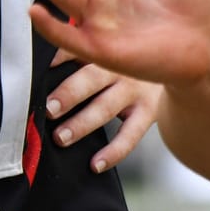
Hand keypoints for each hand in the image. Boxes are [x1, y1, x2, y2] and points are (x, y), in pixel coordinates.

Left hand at [44, 47, 162, 172]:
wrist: (173, 59)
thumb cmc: (127, 55)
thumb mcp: (105, 46)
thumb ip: (76, 51)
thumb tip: (40, 62)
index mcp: (104, 48)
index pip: (76, 51)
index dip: (56, 59)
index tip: (36, 71)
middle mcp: (120, 67)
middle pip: (91, 78)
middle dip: (68, 94)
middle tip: (49, 109)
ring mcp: (135, 89)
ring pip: (106, 107)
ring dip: (82, 123)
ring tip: (61, 137)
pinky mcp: (149, 111)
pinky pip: (131, 134)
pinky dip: (114, 151)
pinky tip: (96, 164)